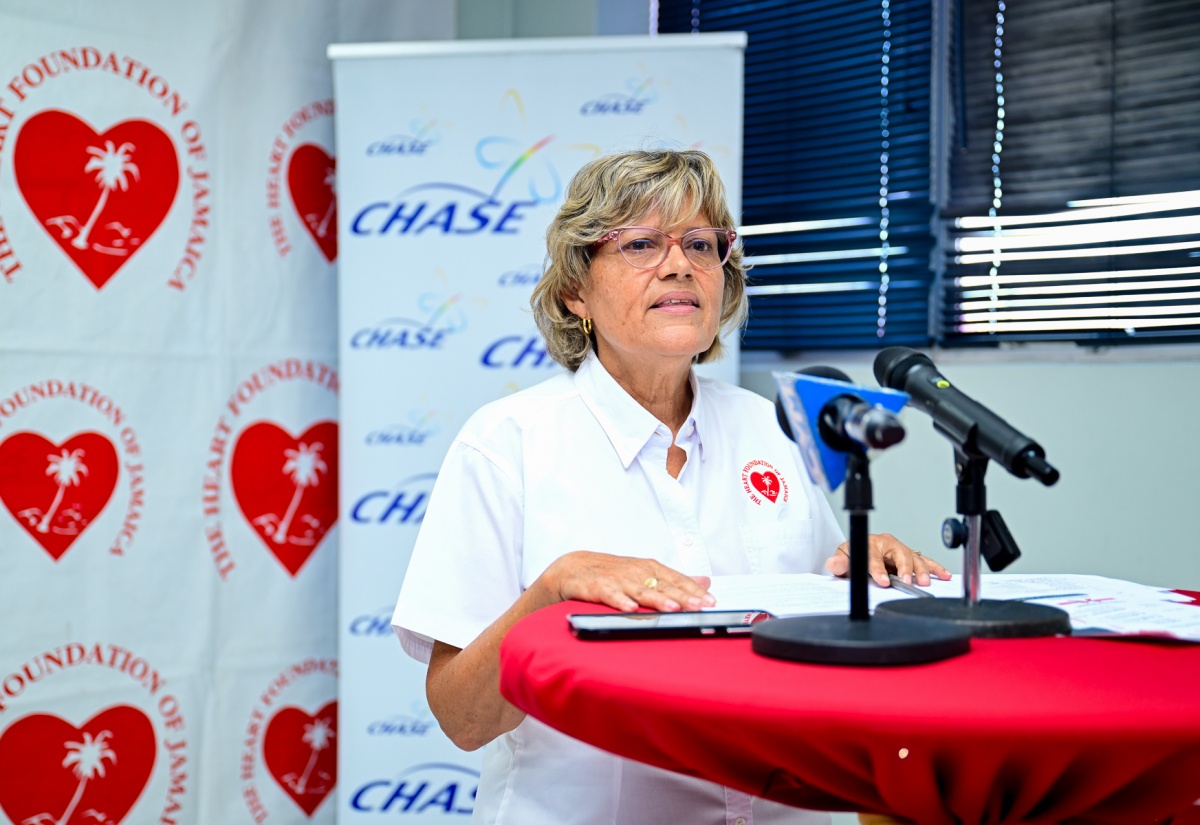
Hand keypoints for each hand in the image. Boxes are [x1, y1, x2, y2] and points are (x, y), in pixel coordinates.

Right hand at [541, 550, 715, 612]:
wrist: (570, 569)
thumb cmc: (610, 573)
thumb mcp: (644, 574)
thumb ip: (674, 580)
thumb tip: (705, 582)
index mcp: (648, 568)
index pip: (676, 579)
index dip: (693, 590)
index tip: (711, 602)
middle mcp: (635, 572)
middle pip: (662, 585)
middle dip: (682, 596)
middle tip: (699, 606)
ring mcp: (615, 579)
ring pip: (639, 590)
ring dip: (656, 599)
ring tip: (672, 608)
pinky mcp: (595, 586)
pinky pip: (609, 594)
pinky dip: (619, 600)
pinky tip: (630, 608)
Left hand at [824, 533, 951, 587]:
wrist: (859, 556)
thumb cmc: (853, 558)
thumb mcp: (843, 560)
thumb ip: (839, 563)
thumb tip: (833, 563)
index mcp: (871, 543)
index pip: (874, 557)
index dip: (878, 569)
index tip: (882, 581)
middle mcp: (888, 545)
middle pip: (900, 554)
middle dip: (904, 569)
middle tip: (907, 582)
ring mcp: (901, 551)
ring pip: (914, 558)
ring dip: (921, 570)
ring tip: (925, 582)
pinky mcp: (910, 558)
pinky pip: (925, 561)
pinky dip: (935, 568)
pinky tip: (944, 575)